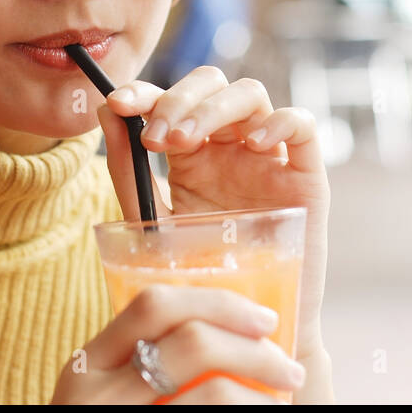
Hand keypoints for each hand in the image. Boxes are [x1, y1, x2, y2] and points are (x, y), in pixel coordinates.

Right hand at [50, 284, 304, 403]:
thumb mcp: (106, 397)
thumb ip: (143, 363)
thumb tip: (231, 322)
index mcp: (88, 365)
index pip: (154, 306)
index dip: (218, 302)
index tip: (263, 318)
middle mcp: (96, 397)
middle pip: (193, 343)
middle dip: (255, 350)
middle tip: (290, 368)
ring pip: (214, 394)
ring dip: (264, 395)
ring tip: (285, 402)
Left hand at [97, 65, 329, 357]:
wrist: (240, 329)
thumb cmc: (197, 277)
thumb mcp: (152, 222)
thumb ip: (129, 169)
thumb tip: (106, 110)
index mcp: (191, 151)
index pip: (171, 99)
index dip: (146, 91)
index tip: (120, 104)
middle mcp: (229, 145)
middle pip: (210, 84)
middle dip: (179, 98)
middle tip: (158, 137)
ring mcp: (268, 156)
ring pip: (251, 94)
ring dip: (214, 107)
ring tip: (188, 140)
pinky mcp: (305, 174)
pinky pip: (303, 125)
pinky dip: (279, 120)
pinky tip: (253, 143)